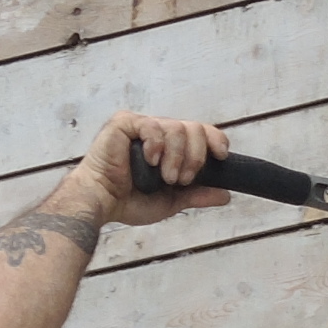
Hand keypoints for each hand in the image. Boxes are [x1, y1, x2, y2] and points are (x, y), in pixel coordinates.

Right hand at [88, 111, 230, 226]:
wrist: (101, 203)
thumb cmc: (128, 201)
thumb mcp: (171, 201)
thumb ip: (196, 195)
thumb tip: (225, 194)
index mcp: (170, 147)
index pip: (200, 132)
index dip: (215, 140)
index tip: (222, 156)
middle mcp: (158, 133)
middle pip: (194, 128)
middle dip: (196, 155)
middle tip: (182, 179)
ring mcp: (141, 126)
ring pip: (176, 127)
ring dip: (177, 156)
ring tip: (166, 177)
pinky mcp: (124, 123)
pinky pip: (152, 125)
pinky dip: (156, 144)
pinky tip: (150, 160)